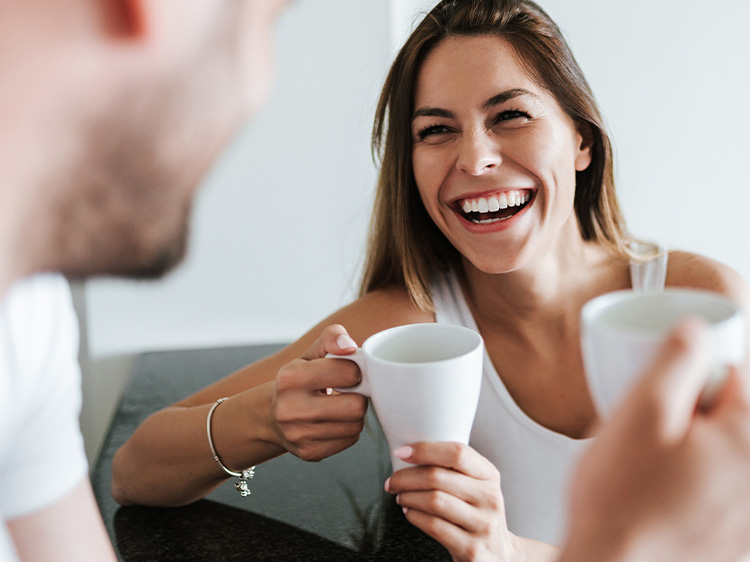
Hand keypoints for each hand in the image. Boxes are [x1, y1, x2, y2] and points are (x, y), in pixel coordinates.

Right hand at [271, 324, 367, 460]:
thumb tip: (349, 346)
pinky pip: (349, 441)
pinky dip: (347, 430)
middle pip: (356, 406)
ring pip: (355, 426)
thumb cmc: (298, 380)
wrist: (270, 416)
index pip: (348, 372)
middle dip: (358, 397)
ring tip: (340, 407)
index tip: (346, 373)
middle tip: (348, 393)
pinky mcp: (309, 453)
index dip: (354, 371)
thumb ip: (332, 338)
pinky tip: (334, 422)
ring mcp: (299, 434)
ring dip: (354, 415)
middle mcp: (291, 408)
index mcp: (291, 377)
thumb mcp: (311, 354)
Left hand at [384, 442, 516, 561]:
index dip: (425, 450)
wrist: (500, 556)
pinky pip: (434, 526)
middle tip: (393, 481)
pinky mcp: (471, 549)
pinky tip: (410, 513)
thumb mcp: (477, 487)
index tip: (402, 452)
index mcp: (490, 476)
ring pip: (433, 501)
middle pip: (438, 477)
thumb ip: (453, 470)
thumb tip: (409, 454)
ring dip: (408, 497)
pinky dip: (414, 516)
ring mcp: (483, 525)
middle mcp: (490, 498)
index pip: (457, 453)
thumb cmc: (478, 514)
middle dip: (406, 477)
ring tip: (401, 497)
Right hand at [561, 319, 749, 561]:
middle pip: (733, 416)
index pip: (737, 374)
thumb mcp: (640, 411)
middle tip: (655, 433)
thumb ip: (676, 361)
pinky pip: (723, 491)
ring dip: (697, 449)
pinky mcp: (737, 538)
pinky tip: (666, 498)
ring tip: (655, 468)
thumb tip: (697, 328)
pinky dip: (700, 485)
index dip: (693, 376)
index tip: (664, 394)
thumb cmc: (621, 497)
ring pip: (726, 454)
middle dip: (697, 412)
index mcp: (748, 437)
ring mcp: (748, 511)